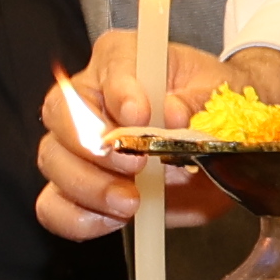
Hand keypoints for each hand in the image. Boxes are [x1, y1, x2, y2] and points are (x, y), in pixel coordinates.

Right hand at [36, 35, 279, 240]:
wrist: (225, 145)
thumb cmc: (215, 106)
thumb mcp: (220, 93)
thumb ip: (198, 99)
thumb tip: (174, 111)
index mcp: (123, 59)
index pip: (107, 66)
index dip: (119, 91)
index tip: (141, 114)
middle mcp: (90, 98)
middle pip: (61, 113)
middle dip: (95, 145)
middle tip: (135, 165)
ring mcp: (78, 146)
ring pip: (53, 161)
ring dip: (89, 186)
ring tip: (130, 202)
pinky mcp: (81, 189)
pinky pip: (54, 206)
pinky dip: (78, 218)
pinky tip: (113, 220)